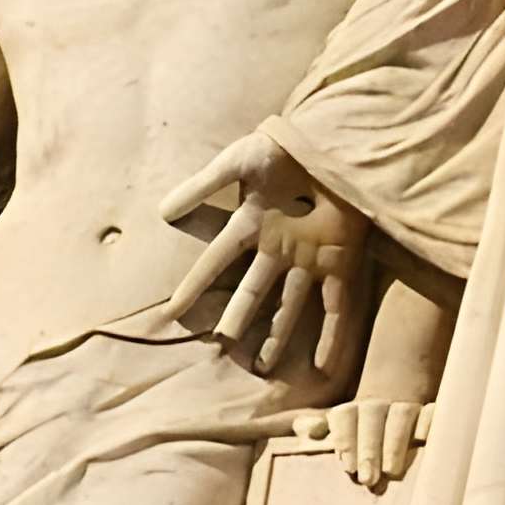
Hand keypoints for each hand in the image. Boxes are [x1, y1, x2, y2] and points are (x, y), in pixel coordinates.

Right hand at [161, 131, 364, 379]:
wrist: (333, 138)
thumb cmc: (285, 146)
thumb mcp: (239, 162)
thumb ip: (203, 185)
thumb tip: (163, 211)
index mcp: (252, 224)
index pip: (216, 261)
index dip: (195, 285)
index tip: (172, 312)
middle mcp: (278, 247)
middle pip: (253, 291)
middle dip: (238, 319)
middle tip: (220, 346)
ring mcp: (310, 256)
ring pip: (290, 305)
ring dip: (277, 335)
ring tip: (262, 366)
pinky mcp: (341, 260)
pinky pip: (337, 305)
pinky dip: (332, 335)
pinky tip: (325, 364)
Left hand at [297, 398, 430, 489]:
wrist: (396, 404)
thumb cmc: (360, 433)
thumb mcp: (337, 431)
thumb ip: (314, 427)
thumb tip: (311, 431)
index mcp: (352, 410)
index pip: (345, 416)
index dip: (346, 440)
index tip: (348, 467)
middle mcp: (378, 405)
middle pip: (372, 419)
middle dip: (369, 449)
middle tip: (367, 479)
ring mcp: (406, 406)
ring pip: (402, 415)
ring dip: (395, 443)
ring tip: (391, 471)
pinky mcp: (431, 412)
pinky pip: (432, 412)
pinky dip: (428, 424)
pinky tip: (424, 441)